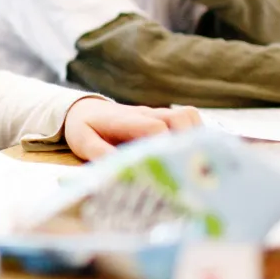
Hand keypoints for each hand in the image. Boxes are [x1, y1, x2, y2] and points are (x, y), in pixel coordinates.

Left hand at [64, 97, 200, 160]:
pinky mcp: (163, 119)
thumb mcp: (83, 142)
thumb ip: (100, 153)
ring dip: (196, 137)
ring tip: (193, 163)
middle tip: (188, 168)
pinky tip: (191, 157)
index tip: (168, 167)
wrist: (84, 109)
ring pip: (188, 116)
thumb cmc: (84, 128)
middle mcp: (145, 114)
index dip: (165, 146)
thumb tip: (121, 167)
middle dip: (189, 141)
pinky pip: (188, 121)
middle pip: (180, 117)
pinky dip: (195, 135)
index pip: (155, 127)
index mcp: (125, 120)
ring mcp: (156, 114)